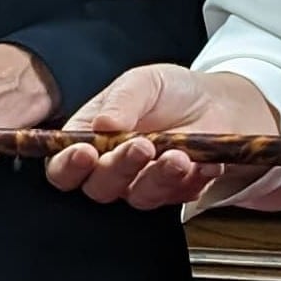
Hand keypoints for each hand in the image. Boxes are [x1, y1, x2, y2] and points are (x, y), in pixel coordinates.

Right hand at [44, 63, 280, 209]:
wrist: (217, 102)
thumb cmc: (170, 92)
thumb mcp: (143, 82)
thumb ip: (121, 101)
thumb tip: (102, 124)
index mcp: (90, 139)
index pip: (63, 166)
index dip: (68, 166)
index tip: (85, 153)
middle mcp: (111, 167)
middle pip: (98, 187)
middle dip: (119, 168)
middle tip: (140, 146)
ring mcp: (142, 183)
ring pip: (138, 197)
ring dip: (158, 177)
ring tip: (177, 155)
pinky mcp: (174, 193)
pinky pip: (177, 197)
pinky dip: (191, 180)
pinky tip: (202, 161)